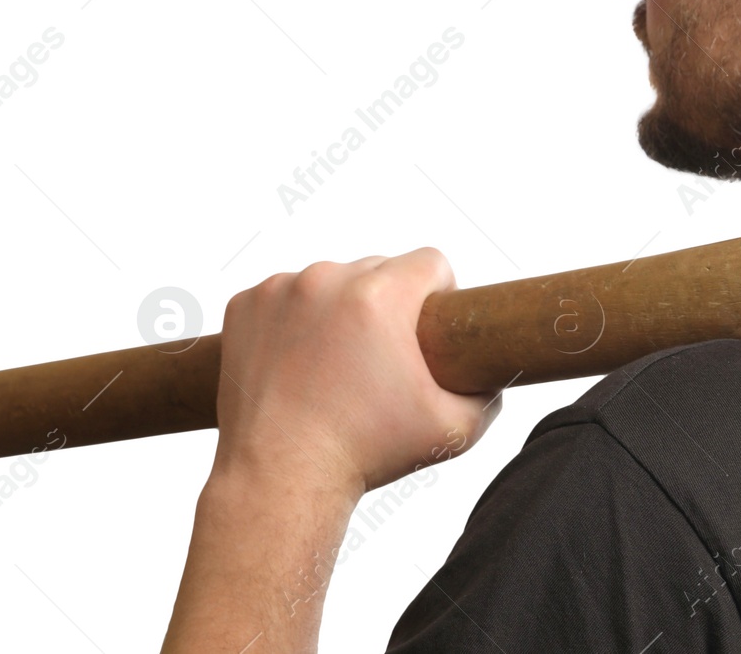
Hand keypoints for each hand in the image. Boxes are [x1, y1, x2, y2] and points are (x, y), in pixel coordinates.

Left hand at [212, 247, 497, 497]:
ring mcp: (279, 290)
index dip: (441, 293)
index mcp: (380, 296)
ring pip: (331, 281)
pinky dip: (294, 319)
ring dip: (340, 308)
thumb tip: (496, 372)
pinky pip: (285, 295)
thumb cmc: (366, 454)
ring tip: (338, 364)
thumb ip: (490, 392)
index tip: (429, 327)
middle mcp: (326, 280)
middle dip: (389, 303)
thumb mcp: (455, 428)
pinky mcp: (244, 305)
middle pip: (380, 268)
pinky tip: (300, 361)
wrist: (280, 479)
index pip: (431, 261)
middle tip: (382, 357)